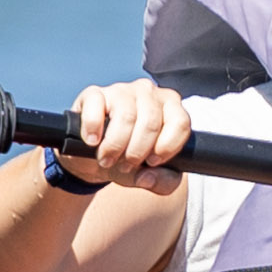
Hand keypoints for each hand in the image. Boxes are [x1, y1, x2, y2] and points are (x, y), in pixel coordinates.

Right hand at [57, 80, 195, 188]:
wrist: (92, 156)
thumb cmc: (127, 158)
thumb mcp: (150, 175)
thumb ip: (163, 182)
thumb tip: (148, 177)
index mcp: (171, 107)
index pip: (180, 123)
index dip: (166, 148)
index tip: (152, 162)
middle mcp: (149, 92)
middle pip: (150, 123)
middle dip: (136, 153)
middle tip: (125, 165)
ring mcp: (122, 90)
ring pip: (126, 117)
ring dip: (114, 146)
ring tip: (107, 159)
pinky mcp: (94, 93)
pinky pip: (97, 107)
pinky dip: (93, 129)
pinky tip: (92, 141)